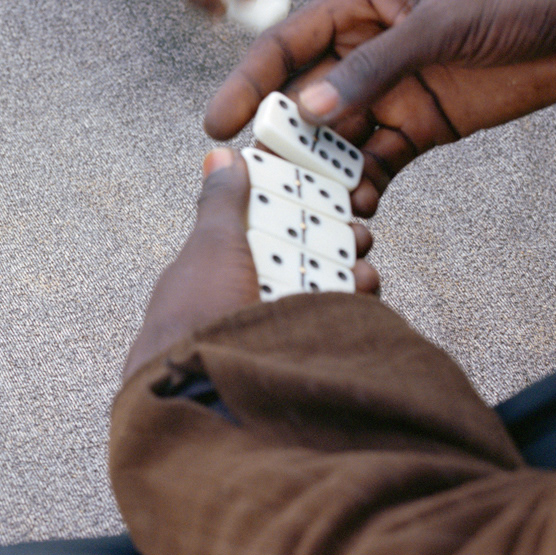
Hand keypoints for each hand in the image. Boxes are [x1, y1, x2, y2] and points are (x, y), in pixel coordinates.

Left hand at [122, 150, 377, 381]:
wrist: (200, 399)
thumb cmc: (193, 320)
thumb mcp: (210, 248)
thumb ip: (221, 203)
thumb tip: (220, 155)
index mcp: (215, 270)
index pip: (265, 227)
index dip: (300, 210)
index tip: (334, 197)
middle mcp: (240, 299)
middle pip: (300, 260)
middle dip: (334, 243)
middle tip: (361, 236)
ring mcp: (265, 332)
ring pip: (319, 294)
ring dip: (347, 277)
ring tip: (362, 273)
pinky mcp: (291, 360)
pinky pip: (328, 329)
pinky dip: (348, 313)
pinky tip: (360, 304)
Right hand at [205, 0, 555, 214]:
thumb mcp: (440, 22)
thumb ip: (374, 67)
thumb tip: (309, 108)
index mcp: (356, 5)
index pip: (284, 46)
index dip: (247, 84)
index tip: (218, 124)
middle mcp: (362, 50)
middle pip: (302, 99)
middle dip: (279, 140)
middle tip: (256, 182)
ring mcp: (389, 91)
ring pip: (335, 137)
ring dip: (320, 171)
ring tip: (304, 207)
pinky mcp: (420, 126)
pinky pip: (377, 161)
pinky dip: (364, 186)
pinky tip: (356, 211)